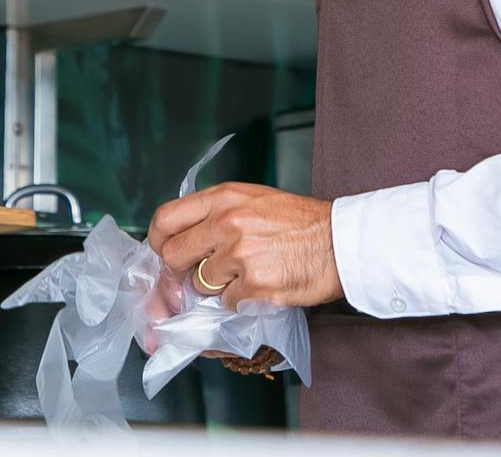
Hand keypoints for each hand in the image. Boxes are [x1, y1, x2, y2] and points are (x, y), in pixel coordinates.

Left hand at [147, 182, 342, 310]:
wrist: (342, 242)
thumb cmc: (301, 222)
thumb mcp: (254, 199)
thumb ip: (217, 213)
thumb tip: (185, 238)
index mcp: (223, 198)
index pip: (165, 218)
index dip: (159, 241)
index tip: (165, 251)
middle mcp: (227, 222)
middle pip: (173, 256)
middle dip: (182, 270)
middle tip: (201, 273)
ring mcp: (240, 255)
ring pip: (201, 283)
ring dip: (218, 286)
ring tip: (246, 274)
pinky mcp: (255, 285)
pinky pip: (227, 303)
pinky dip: (241, 301)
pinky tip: (262, 286)